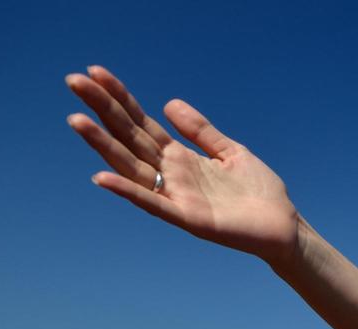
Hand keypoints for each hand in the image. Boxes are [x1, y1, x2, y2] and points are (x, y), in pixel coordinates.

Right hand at [66, 66, 300, 265]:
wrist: (284, 227)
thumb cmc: (259, 192)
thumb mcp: (230, 152)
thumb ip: (200, 131)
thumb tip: (168, 104)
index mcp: (181, 158)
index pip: (141, 123)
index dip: (119, 98)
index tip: (95, 72)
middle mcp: (172, 176)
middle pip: (128, 138)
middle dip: (102, 110)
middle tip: (73, 81)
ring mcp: (177, 197)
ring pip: (131, 167)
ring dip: (103, 145)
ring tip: (76, 120)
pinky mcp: (189, 219)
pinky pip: (153, 204)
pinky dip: (129, 192)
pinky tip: (103, 178)